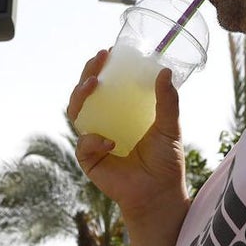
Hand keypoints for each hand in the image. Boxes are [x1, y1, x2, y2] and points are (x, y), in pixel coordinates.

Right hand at [67, 50, 190, 218]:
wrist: (160, 193)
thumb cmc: (165, 161)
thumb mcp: (169, 126)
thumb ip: (167, 101)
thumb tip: (165, 72)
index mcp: (120, 113)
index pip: (105, 86)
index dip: (101, 68)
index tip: (108, 52)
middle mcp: (103, 123)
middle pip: (85, 95)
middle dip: (87, 74)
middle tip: (98, 60)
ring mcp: (93, 140)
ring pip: (76, 112)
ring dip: (80, 96)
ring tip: (92, 84)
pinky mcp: (89, 159)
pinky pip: (84, 144)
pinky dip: (94, 140)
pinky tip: (110, 143)